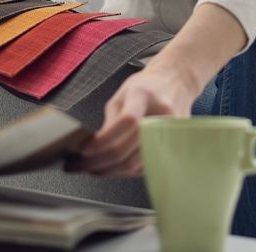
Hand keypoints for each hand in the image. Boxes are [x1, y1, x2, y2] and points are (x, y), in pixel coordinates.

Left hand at [64, 3, 244, 177]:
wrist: (176, 83)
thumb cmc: (147, 88)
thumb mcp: (122, 95)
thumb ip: (110, 121)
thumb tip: (92, 149)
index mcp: (144, 95)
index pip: (127, 122)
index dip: (104, 141)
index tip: (84, 150)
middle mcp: (161, 115)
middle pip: (129, 151)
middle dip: (98, 163)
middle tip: (79, 165)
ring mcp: (170, 132)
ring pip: (135, 165)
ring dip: (109, 171)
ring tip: (91, 168)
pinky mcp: (172, 146)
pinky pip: (143, 167)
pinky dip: (124, 170)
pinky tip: (111, 167)